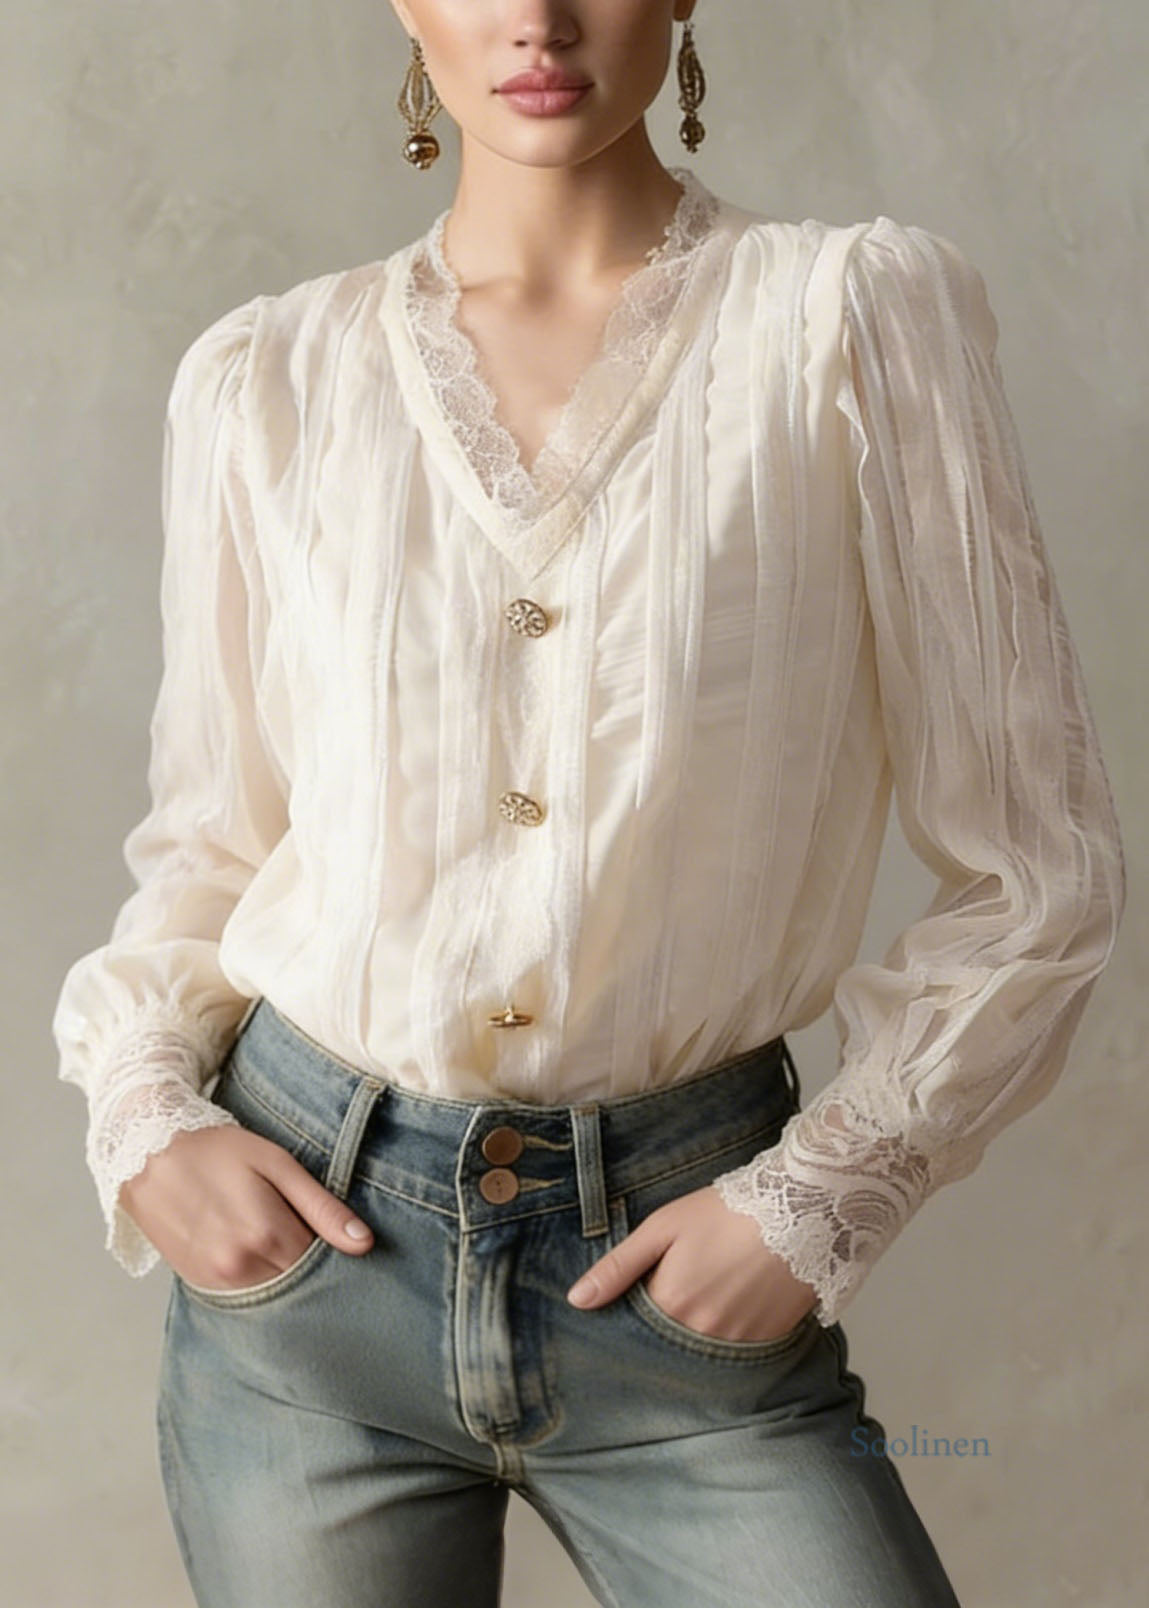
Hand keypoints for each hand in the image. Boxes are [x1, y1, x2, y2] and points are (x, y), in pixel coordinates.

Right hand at [118, 1125, 373, 1291]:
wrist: (147, 1152)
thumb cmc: (217, 1150)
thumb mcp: (277, 1164)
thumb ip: (322, 1207)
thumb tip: (364, 1243)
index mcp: (266, 1234)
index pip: (321, 1264)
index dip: (333, 1252)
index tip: (337, 1239)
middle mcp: (240, 1266)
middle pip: (297, 1284)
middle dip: (312, 1269)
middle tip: (309, 1238)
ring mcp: (216, 1280)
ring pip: (271, 1295)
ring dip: (284, 1276)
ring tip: (279, 1241)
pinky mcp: (197, 1283)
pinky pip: (243, 1295)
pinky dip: (257, 1281)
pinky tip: (257, 1255)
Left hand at [566, 1185, 818, 1342]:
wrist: (801, 1210)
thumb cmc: (727, 1211)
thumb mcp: (663, 1228)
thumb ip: (618, 1267)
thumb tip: (577, 1301)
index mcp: (670, 1304)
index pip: (638, 1326)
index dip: (641, 1306)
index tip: (650, 1287)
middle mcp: (702, 1334)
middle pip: (670, 1341)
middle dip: (669, 1320)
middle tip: (687, 1284)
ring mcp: (738, 1343)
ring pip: (704, 1347)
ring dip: (701, 1327)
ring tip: (716, 1287)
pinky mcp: (769, 1342)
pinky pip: (739, 1350)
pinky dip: (733, 1330)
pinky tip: (740, 1299)